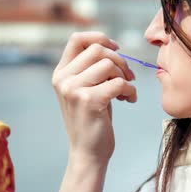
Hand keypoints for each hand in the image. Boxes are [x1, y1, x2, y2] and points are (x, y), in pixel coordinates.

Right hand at [52, 32, 136, 165]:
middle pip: (97, 49)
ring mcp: (73, 89)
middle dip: (119, 60)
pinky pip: (118, 83)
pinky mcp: (89, 100)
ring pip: (109, 64)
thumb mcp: (86, 89)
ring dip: (125, 76)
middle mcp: (63, 79)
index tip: (116, 49)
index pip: (77, 39)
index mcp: (60, 73)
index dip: (100, 38)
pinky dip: (130, 91)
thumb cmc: (92, 120)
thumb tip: (111, 46)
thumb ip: (90, 68)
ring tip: (126, 91)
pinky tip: (129, 100)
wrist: (88, 153)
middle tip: (128, 76)